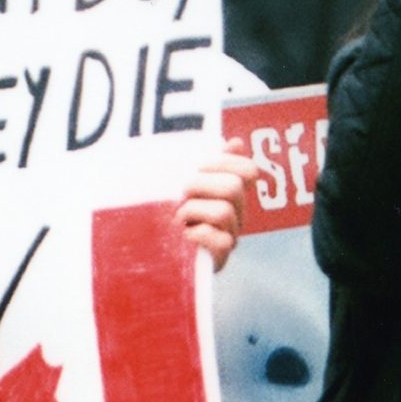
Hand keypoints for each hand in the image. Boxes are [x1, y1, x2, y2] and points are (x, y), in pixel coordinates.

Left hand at [176, 141, 249, 271]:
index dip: (223, 162)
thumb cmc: (167, 212)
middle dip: (200, 185)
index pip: (247, 170)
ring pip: (223, 212)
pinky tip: (184, 236)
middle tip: (181, 194)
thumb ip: (209, 164)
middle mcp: (236, 214)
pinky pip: (221, 243)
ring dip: (193, 211)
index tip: (198, 167)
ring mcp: (230, 236)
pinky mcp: (220, 259)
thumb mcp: (185, 185)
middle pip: (233, 187)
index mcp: (231, 193)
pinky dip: (199, 236)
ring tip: (178, 218)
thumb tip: (235, 142)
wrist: (153, 252)